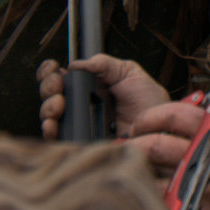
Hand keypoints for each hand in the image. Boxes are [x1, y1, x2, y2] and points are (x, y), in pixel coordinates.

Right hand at [36, 54, 170, 139]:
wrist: (162, 131)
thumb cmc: (151, 104)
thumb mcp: (130, 73)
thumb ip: (104, 64)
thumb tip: (77, 63)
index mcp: (90, 88)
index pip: (61, 78)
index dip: (51, 72)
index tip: (54, 68)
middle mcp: (81, 107)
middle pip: (50, 95)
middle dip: (48, 87)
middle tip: (58, 87)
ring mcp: (79, 127)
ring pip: (49, 117)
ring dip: (47, 108)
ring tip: (58, 105)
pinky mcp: (81, 146)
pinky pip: (58, 141)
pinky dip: (50, 132)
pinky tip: (53, 125)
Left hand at [127, 99, 209, 209]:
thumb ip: (205, 130)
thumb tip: (168, 122)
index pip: (174, 115)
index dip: (149, 117)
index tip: (140, 124)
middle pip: (155, 146)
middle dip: (133, 147)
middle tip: (127, 149)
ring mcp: (204, 192)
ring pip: (151, 182)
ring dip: (137, 178)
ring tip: (133, 175)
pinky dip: (157, 206)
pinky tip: (155, 202)